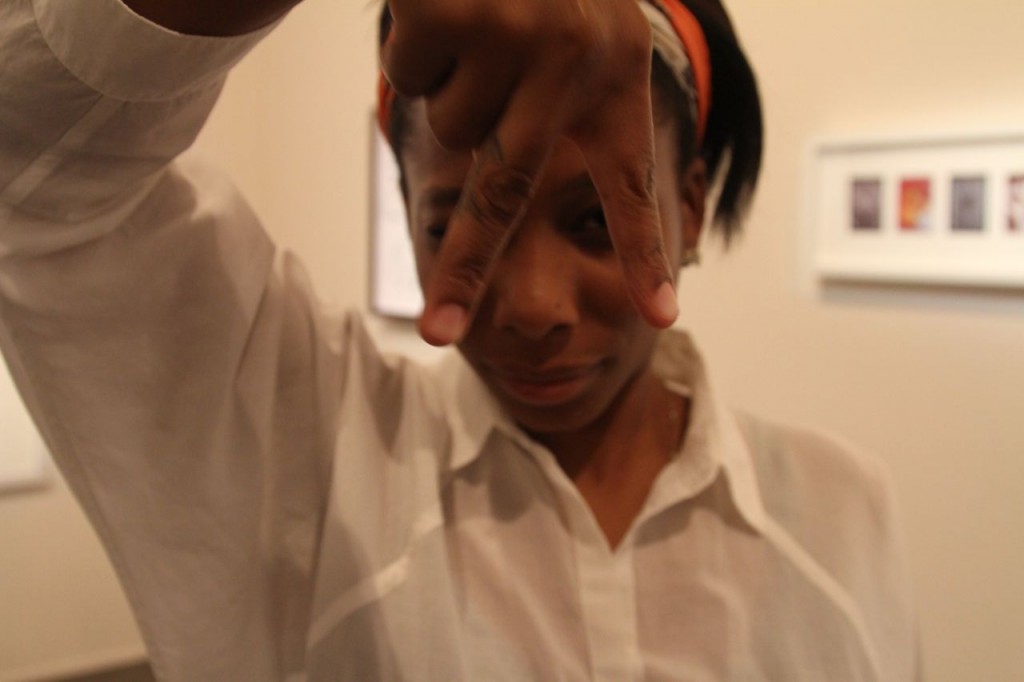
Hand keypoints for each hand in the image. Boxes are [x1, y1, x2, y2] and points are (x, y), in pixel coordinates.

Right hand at [382, 0, 678, 345]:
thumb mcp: (572, 28)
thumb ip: (553, 105)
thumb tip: (497, 193)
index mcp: (615, 75)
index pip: (633, 180)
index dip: (642, 250)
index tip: (658, 315)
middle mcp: (577, 63)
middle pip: (508, 193)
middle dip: (466, 272)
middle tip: (441, 335)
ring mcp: (520, 38)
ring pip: (451, 124)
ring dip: (445, 82)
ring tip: (470, 20)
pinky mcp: (462, 14)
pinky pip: (410, 73)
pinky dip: (412, 43)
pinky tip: (441, 1)